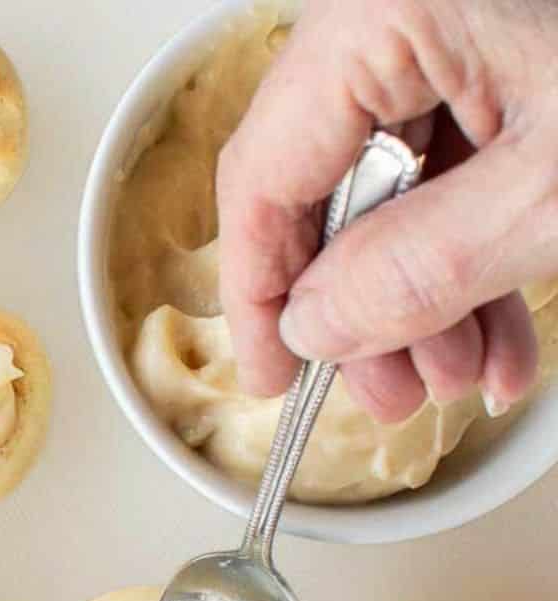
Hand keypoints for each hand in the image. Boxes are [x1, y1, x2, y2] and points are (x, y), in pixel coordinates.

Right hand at [217, 0, 557, 421]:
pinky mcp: (510, 53)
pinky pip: (459, 168)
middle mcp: (409, 7)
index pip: (266, 172)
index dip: (258, 291)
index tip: (273, 377)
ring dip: (424, 300)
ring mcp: (461, 29)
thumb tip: (315, 326)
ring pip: (395, 189)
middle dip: (363, 310)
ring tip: (464, 374)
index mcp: (395, 7)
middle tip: (388, 394)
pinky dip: (475, 257)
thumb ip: (417, 269)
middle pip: (328, 185)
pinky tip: (503, 330)